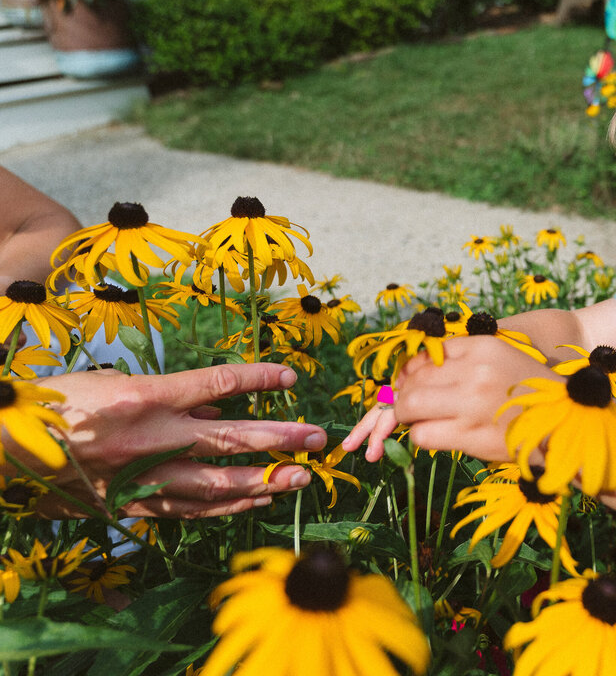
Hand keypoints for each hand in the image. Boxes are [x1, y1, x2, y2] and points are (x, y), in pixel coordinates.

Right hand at [20, 363, 326, 517]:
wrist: (4, 447)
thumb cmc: (58, 405)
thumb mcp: (114, 383)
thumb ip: (170, 396)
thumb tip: (217, 407)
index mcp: (145, 397)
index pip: (216, 384)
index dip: (258, 378)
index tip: (290, 375)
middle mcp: (150, 439)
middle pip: (229, 439)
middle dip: (278, 438)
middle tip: (317, 437)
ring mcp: (141, 476)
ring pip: (215, 484)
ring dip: (262, 481)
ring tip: (299, 478)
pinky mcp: (130, 504)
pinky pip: (188, 509)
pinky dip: (224, 506)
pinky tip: (255, 501)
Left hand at [343, 336, 551, 463]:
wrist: (565, 425)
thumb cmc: (530, 392)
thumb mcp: (501, 359)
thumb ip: (463, 358)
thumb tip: (412, 369)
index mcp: (482, 346)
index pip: (427, 353)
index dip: (412, 370)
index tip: (411, 382)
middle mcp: (474, 371)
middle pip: (413, 379)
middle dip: (404, 394)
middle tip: (409, 406)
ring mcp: (471, 403)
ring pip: (409, 405)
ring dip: (407, 416)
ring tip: (419, 420)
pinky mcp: (470, 435)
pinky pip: (422, 434)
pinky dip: (421, 436)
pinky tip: (436, 435)